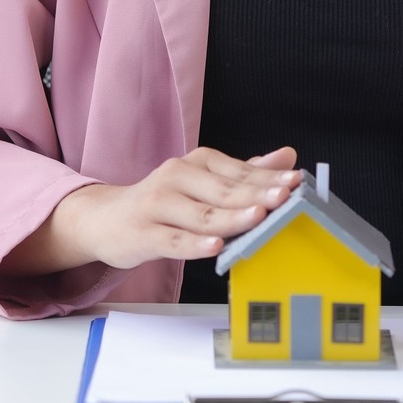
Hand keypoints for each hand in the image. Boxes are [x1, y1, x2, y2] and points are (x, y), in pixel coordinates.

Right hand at [8, 147, 302, 276]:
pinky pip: (173, 240)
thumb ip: (245, 171)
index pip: (239, 170)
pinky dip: (194, 244)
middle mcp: (176, 178)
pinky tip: (214, 246)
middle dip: (256, 194)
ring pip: (201, 214)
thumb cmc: (163, 202)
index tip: (296, 181)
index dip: (268, 177)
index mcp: (196, 163)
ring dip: (231, 216)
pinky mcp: (144, 233)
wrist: (106, 219)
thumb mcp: (202, 181)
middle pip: (223, 190)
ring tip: (258, 217)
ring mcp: (158, 205)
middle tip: (285, 196)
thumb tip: (287, 156)